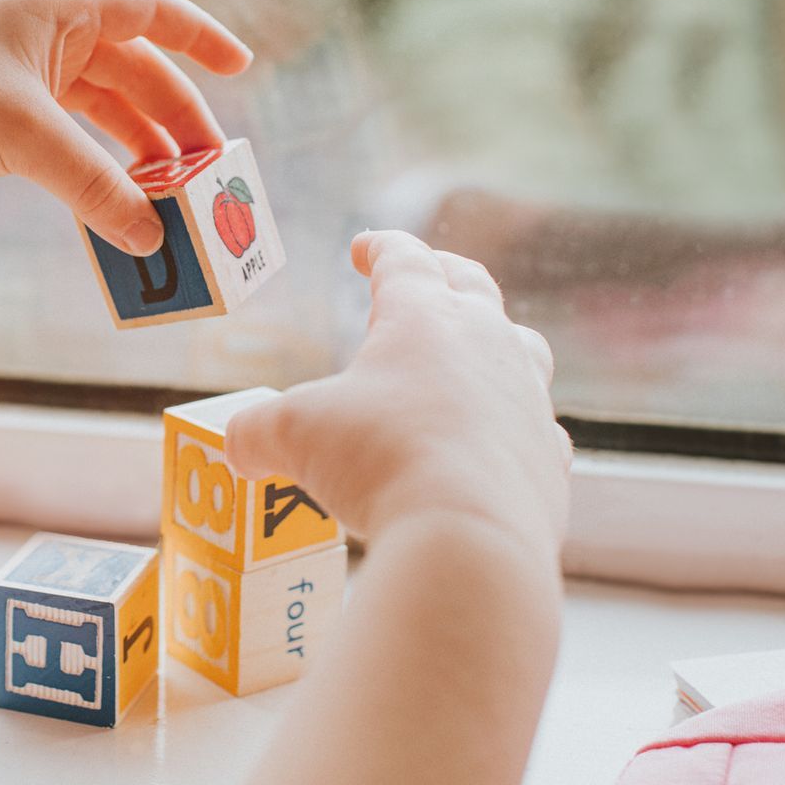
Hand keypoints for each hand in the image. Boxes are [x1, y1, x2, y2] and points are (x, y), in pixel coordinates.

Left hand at [0, 0, 250, 255]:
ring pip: (99, 111)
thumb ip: (97, 186)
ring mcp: (17, 76)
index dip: (200, 37)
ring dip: (136, 152)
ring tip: (171, 199)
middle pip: (131, 72)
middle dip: (173, 122)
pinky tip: (115, 206)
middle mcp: (41, 34)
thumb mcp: (28, 140)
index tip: (242, 67)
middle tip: (210, 172)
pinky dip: (94, 170)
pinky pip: (65, 141)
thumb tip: (150, 238)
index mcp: (55, 7)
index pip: (149, 10)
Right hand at [226, 231, 570, 554]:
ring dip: (495, 340)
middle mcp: (487, 342)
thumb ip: (256, 433)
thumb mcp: (292, 437)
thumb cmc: (378, 461)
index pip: (403, 258)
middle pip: (473, 286)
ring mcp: (527, 397)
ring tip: (475, 349)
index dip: (380, 248)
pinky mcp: (548, 456)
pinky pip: (536, 423)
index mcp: (424, 316)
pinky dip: (513, 422)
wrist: (469, 537)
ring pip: (521, 347)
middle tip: (428, 271)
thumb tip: (236, 448)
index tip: (364, 248)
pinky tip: (493, 439)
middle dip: (444, 272)